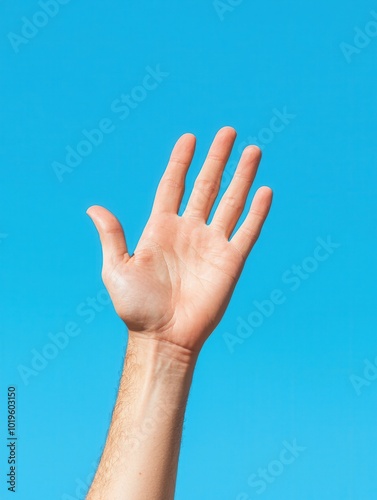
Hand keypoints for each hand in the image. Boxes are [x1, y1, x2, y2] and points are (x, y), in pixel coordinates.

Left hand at [87, 127, 271, 353]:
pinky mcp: (230, 261)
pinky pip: (247, 231)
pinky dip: (256, 211)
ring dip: (241, 176)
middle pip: (206, 185)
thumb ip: (112, 236)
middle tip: (227, 132)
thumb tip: (93, 207)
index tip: (189, 137)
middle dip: (217, 158)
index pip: (173, 185)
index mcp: (160, 228)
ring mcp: (211, 244)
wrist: (164, 337)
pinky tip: (264, 191)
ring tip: (252, 150)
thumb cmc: (137, 308)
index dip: (181, 161)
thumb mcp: (117, 269)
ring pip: (230, 201)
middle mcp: (188, 230)